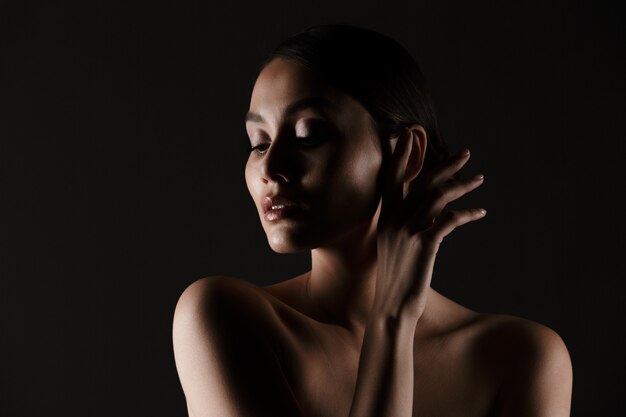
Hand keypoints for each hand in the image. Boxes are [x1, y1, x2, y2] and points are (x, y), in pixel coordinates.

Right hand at [372, 129, 485, 322]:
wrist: (392, 308)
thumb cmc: (395, 279)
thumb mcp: (393, 247)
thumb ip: (402, 226)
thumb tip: (423, 214)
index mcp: (386, 218)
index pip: (391, 179)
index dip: (400, 156)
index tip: (409, 135)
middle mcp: (395, 220)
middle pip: (422, 182)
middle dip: (445, 165)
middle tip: (466, 152)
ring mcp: (409, 231)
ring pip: (439, 196)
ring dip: (463, 185)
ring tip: (480, 179)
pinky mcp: (425, 244)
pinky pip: (451, 220)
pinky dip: (468, 213)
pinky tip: (481, 212)